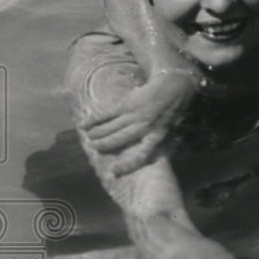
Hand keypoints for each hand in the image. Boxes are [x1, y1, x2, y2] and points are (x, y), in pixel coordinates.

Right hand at [80, 69, 197, 175]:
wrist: (174, 85)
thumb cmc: (173, 109)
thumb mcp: (171, 128)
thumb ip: (159, 140)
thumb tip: (150, 155)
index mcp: (156, 136)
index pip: (142, 155)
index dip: (127, 165)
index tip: (113, 172)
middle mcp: (144, 127)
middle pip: (119, 139)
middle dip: (104, 145)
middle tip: (94, 148)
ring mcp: (134, 115)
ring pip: (111, 128)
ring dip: (97, 133)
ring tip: (88, 138)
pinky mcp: (126, 104)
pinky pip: (107, 114)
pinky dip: (94, 120)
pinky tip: (84, 124)